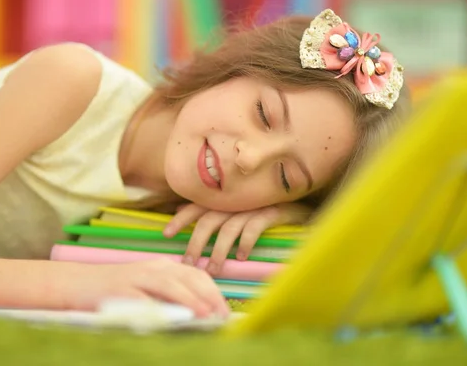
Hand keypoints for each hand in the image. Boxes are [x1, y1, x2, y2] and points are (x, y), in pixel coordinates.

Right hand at [63, 258, 229, 317]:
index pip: (196, 275)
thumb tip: (199, 313)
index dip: (213, 292)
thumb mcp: (147, 287)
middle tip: (221, 315)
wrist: (77, 283)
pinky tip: (170, 318)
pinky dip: (159, 307)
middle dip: (209, 296)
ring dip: (190, 299)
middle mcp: (153, 268)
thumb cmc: (116, 289)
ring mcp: (136, 277)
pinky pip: (143, 298)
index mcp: (162, 266)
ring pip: (170, 284)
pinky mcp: (120, 290)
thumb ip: (169, 295)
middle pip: (188, 278)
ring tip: (205, 314)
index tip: (224, 310)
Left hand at [162, 202, 311, 274]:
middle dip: (196, 242)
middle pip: (209, 220)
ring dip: (219, 249)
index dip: (181, 219)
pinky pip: (255, 226)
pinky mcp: (272, 211)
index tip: (166, 234)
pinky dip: (246, 242)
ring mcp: (254, 205)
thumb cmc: (263, 207)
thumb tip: (180, 211)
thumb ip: (212, 209)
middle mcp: (236, 200)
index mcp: (225, 198)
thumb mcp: (237, 207)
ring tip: (213, 269)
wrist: (300, 204)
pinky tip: (241, 257)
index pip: (197, 206)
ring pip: (229, 227)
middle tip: (188, 263)